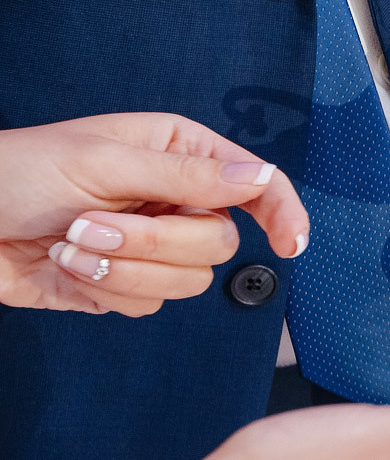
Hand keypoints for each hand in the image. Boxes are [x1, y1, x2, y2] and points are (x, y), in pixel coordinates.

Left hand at [0, 114, 310, 316]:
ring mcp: (150, 247)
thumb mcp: (102, 162)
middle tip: (95, 224)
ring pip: (187, 281)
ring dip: (122, 268)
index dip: (282, 211)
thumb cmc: (11, 173)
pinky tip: (67, 267)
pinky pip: (148, 305)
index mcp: (177, 154)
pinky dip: (105, 290)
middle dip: (155, 242)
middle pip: (219, 242)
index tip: (291, 242)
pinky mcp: (124, 285)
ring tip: (72, 244)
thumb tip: (258, 179)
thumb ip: (186, 175)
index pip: (254, 183)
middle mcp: (173, 200)